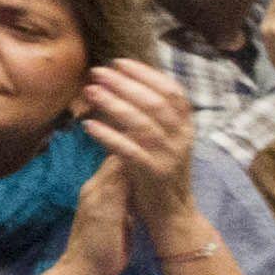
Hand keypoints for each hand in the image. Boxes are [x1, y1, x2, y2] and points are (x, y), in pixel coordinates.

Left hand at [77, 56, 202, 229]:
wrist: (172, 213)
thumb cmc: (159, 170)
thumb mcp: (163, 140)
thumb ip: (151, 116)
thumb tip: (123, 84)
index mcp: (186, 126)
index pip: (172, 91)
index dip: (146, 74)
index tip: (119, 62)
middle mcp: (182, 138)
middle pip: (155, 102)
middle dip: (125, 83)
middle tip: (97, 71)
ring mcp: (170, 156)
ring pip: (143, 124)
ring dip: (114, 104)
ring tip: (90, 91)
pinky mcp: (154, 174)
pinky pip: (129, 151)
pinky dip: (109, 136)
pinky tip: (88, 126)